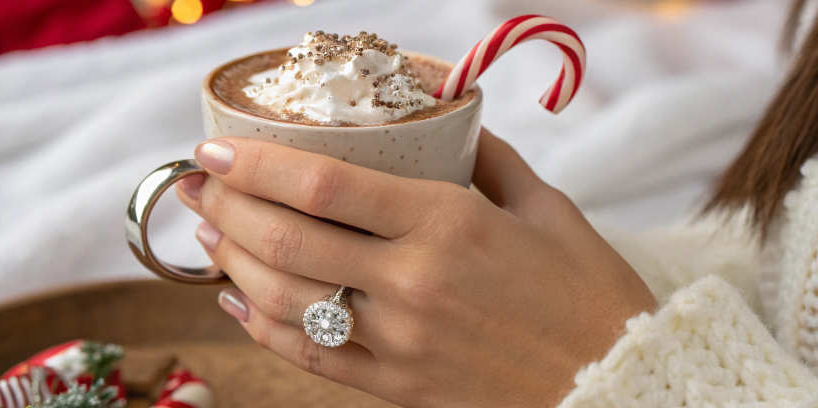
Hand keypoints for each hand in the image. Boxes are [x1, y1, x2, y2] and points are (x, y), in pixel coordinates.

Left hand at [175, 129, 655, 406]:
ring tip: (210, 235)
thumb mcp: (546, 208)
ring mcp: (401, 342)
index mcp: (449, 224)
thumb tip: (445, 126)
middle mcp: (413, 283)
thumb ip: (486, 160)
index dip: (257, 165)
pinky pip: (311, 356)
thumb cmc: (589, 293)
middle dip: (227, 207)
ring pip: (287, 299)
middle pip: (290, 238)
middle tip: (196, 187)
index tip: (216, 150)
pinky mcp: (398, 387)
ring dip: (234, 262)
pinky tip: (237, 301)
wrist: (621, 384)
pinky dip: (263, 327)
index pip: (326, 186)